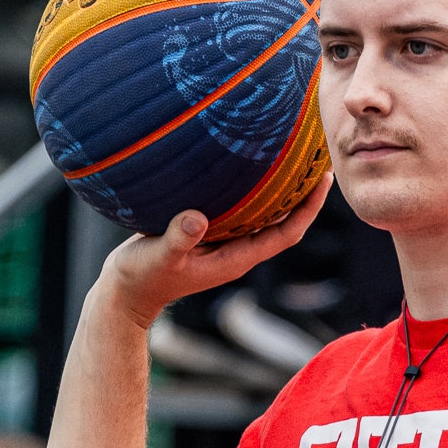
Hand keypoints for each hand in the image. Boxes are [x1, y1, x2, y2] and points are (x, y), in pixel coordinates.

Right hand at [100, 174, 331, 326]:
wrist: (125, 293)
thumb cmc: (141, 278)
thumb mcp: (157, 257)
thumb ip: (177, 239)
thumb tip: (197, 217)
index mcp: (236, 259)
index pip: (286, 234)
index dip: (308, 209)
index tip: (323, 179)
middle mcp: (237, 250)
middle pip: (284, 222)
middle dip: (304, 193)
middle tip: (318, 156)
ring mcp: (225, 242)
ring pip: (265, 214)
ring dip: (282, 189)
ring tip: (295, 154)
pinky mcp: (209, 233)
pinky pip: (242, 209)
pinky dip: (254, 189)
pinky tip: (253, 164)